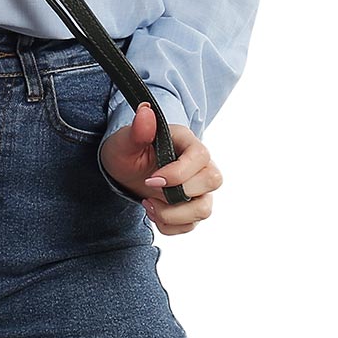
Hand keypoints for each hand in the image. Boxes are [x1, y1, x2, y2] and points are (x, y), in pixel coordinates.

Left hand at [99, 101, 222, 234]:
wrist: (124, 170)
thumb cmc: (127, 151)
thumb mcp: (125, 141)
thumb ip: (137, 130)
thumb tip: (145, 111)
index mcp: (186, 142)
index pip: (201, 156)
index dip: (180, 173)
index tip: (150, 180)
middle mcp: (199, 165)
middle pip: (212, 181)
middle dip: (179, 194)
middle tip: (149, 189)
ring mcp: (198, 188)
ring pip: (205, 209)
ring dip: (173, 214)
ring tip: (148, 204)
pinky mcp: (191, 207)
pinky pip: (191, 225)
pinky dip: (170, 225)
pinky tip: (153, 212)